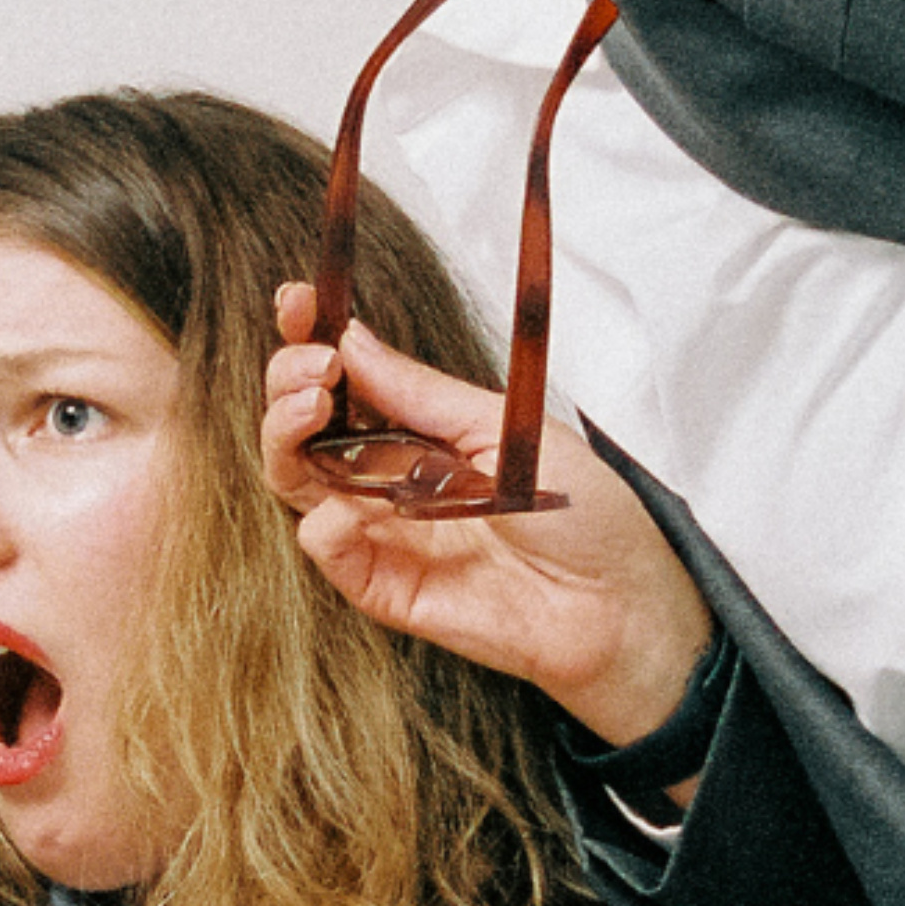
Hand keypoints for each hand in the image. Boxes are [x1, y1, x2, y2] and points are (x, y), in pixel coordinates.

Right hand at [263, 285, 712, 751]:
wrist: (619, 603)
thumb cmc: (582, 512)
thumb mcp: (504, 426)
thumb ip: (420, 392)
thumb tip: (352, 337)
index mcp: (418, 428)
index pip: (346, 378)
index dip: (311, 338)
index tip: (298, 301)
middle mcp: (387, 474)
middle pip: (304, 423)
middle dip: (289, 379)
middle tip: (314, 366)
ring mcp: (379, 529)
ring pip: (295, 478)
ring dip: (285, 436)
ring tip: (311, 406)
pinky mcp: (380, 584)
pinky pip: (326, 548)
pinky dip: (323, 525)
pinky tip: (347, 506)